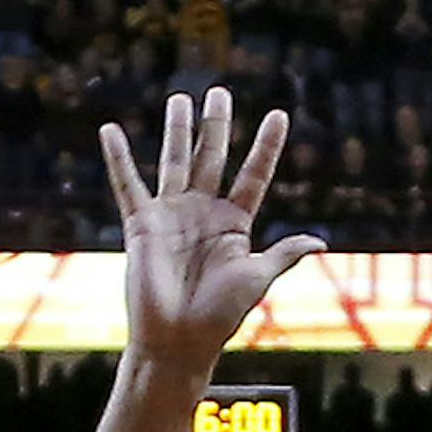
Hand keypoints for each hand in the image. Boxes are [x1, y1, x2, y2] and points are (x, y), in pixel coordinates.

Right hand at [100, 86, 323, 376]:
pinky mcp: (142, 223)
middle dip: (216, 125)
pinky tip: (110, 130)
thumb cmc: (220, 315)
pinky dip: (117, 158)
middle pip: (213, 157)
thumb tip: (320, 242)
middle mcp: (204, 213)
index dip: (266, 146)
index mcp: (236, 224)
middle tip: (219, 92)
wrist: (179, 339)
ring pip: (176, 161)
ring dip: (178, 130)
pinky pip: (127, 184)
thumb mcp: (257, 279)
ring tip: (181, 98)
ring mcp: (172, 214)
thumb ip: (284, 254)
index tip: (279, 114)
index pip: (254, 175)